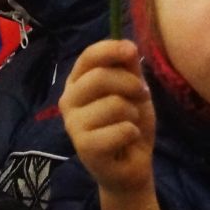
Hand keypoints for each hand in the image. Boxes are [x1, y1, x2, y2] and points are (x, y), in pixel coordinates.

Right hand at [61, 39, 163, 209]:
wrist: (130, 166)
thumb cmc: (128, 124)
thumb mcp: (133, 91)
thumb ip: (128, 68)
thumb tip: (127, 44)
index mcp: (78, 83)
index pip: (88, 57)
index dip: (110, 49)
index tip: (131, 51)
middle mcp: (68, 101)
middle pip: (99, 77)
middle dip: (130, 85)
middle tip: (140, 96)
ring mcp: (73, 125)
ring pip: (114, 104)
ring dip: (133, 114)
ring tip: (128, 124)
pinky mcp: (84, 146)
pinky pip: (121, 129)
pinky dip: (133, 133)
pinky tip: (126, 141)